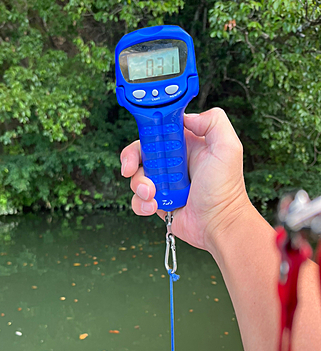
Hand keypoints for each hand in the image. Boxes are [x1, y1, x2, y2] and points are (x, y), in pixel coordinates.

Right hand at [120, 108, 251, 253]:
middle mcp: (173, 161)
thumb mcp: (228, 147)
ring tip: (153, 194)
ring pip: (136, 176)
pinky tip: (155, 206)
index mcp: (187, 144)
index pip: (159, 128)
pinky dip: (141, 203)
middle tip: (131, 168)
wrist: (218, 224)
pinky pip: (137, 198)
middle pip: (140, 151)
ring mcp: (164, 182)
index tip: (144, 138)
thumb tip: (186, 117)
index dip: (147, 129)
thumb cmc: (225, 190)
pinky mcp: (158, 200)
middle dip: (133, 159)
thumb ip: (213, 122)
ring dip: (139, 184)